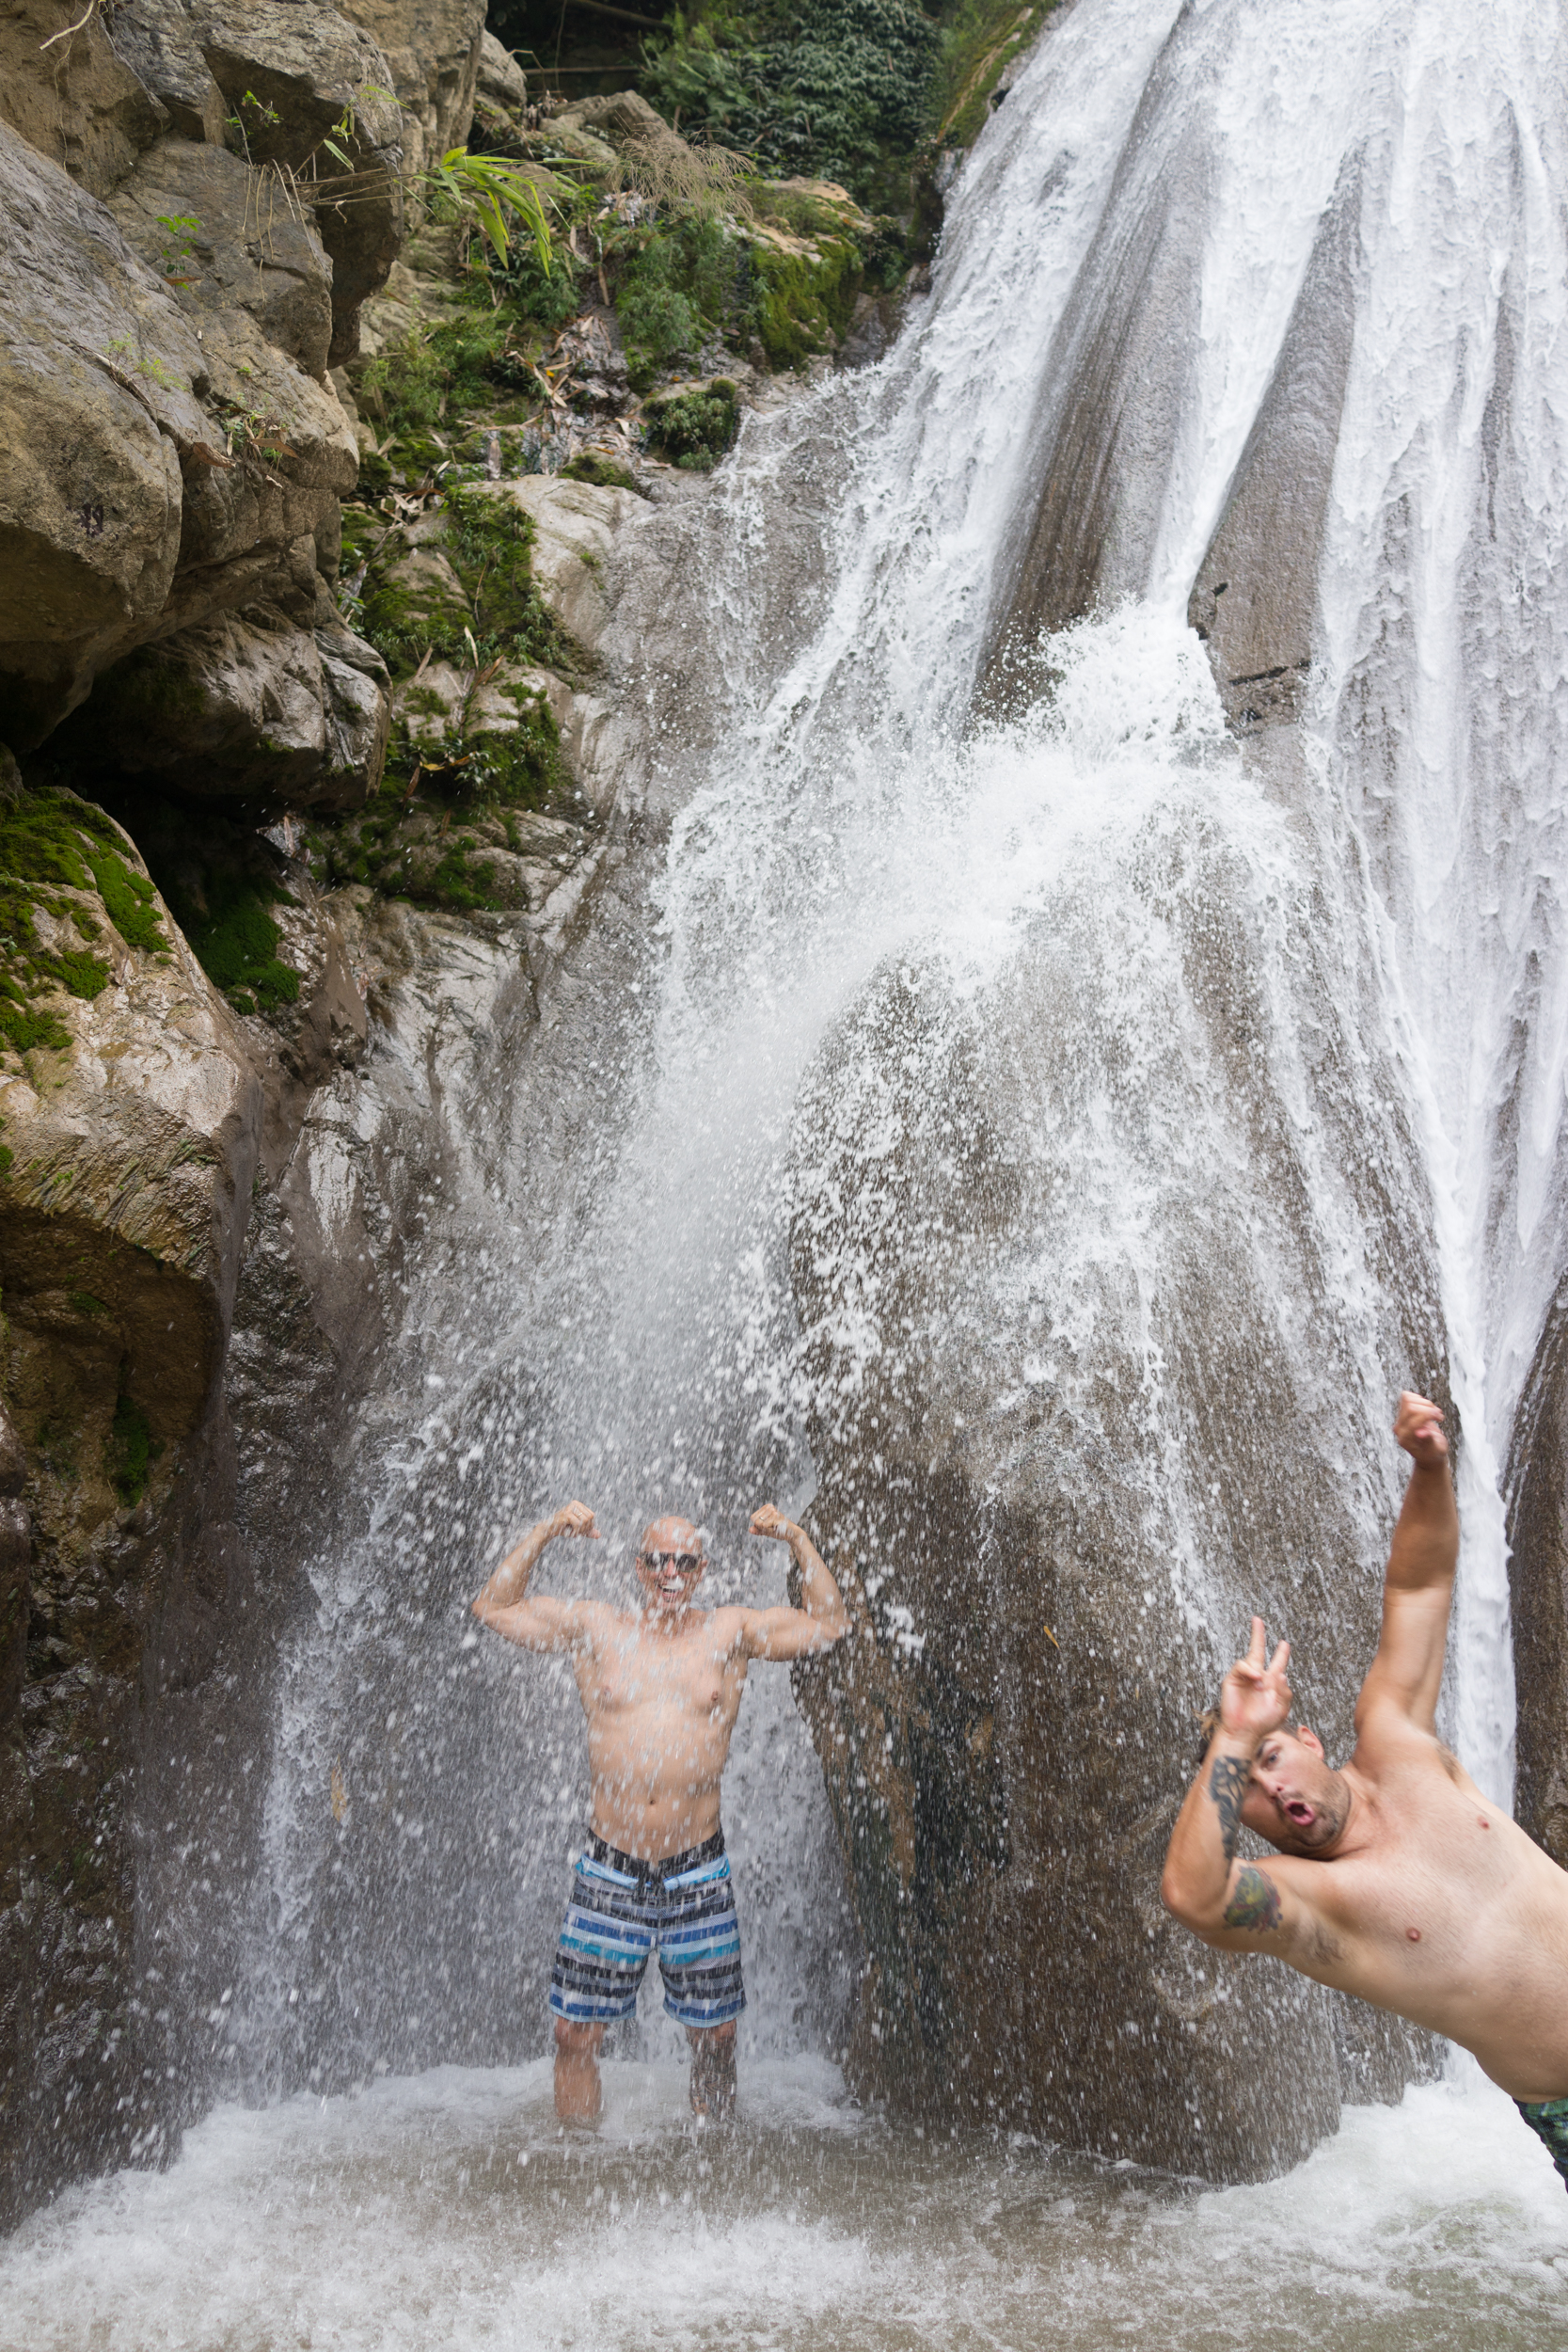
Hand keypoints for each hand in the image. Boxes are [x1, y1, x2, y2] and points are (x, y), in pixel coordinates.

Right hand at [552, 1500, 599, 1539]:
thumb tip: (599, 1535)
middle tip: (576, 1533)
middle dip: (585, 1529)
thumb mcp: (578, 1530)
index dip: (589, 1526)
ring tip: (572, 1532)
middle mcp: (575, 1504)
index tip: (580, 1531)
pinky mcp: (567, 1514)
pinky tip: (570, 1533)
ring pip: (585, 1521)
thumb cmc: (563, 1528)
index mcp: (579, 1505)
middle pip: (590, 1518)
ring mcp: (570, 1508)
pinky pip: (578, 1524)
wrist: (549, 1530)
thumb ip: (588, 1532)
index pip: (592, 1516)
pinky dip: (576, 1532)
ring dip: (580, 1531)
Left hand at [748, 1505, 794, 1542]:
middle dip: (762, 1527)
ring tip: (775, 1527)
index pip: (753, 1518)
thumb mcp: (766, 1530)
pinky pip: (764, 1526)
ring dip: (766, 1529)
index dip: (758, 1525)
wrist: (791, 1533)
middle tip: (773, 1527)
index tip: (768, 1525)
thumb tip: (749, 1529)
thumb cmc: (779, 1531)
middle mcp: (769, 1507)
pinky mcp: (775, 1516)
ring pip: (759, 1523)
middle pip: (755, 1521)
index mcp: (766, 1507)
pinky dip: (769, 1530)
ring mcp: (772, 1511)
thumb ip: (758, 1529)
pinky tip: (777, 1527)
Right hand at [1218, 1616, 1291, 1747]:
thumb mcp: (1281, 1708)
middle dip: (1258, 1635)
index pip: (1277, 1663)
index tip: (1284, 1643)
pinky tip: (1256, 1678)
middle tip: (1257, 1620)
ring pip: (1251, 1659)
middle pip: (1258, 1651)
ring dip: (1258, 1668)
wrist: (1245, 1731)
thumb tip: (1282, 1675)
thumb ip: (1285, 1692)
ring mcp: (1245, 1677)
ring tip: (1261, 1683)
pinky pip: (1241, 1666)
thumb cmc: (1263, 1722)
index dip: (1281, 1653)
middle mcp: (1258, 1677)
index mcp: (1272, 1683)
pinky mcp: (1233, 1679)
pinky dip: (1249, 1670)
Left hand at [1394, 1391, 1447, 1465]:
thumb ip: (1428, 1440)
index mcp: (1405, 1439)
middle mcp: (1399, 1429)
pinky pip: (1407, 1397)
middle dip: (1427, 1408)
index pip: (1413, 1418)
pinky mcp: (1403, 1414)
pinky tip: (1429, 1410)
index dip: (1429, 1414)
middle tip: (1439, 1416)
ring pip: (1408, 1399)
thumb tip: (1421, 1432)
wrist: (1430, 1454)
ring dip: (1425, 1403)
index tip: (1441, 1418)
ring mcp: (1400, 1421)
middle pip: (1410, 1406)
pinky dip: (1421, 1400)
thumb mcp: (1435, 1450)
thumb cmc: (1434, 1453)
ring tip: (1435, 1413)